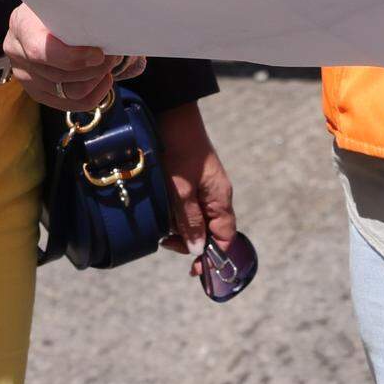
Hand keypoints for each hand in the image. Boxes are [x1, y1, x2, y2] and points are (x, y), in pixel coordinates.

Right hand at [4, 2, 128, 111]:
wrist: (45, 15)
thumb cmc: (60, 6)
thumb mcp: (64, 0)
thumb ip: (78, 11)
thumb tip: (107, 26)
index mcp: (21, 24)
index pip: (40, 50)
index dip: (72, 57)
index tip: (99, 53)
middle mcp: (16, 52)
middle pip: (57, 75)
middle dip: (92, 69)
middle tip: (114, 55)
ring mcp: (24, 75)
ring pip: (66, 92)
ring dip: (94, 81)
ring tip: (108, 66)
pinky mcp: (36, 92)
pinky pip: (68, 104)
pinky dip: (93, 95)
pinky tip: (103, 81)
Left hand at [152, 100, 239, 260]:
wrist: (171, 113)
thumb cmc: (178, 149)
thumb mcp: (180, 189)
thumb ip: (190, 221)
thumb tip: (198, 250)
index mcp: (220, 198)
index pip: (224, 237)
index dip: (213, 255)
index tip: (195, 269)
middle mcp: (216, 194)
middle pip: (208, 230)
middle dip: (188, 239)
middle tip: (164, 240)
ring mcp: (204, 187)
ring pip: (195, 219)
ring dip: (178, 225)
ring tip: (159, 223)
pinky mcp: (191, 180)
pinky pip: (187, 205)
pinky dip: (175, 212)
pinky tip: (161, 209)